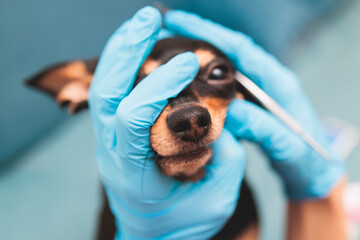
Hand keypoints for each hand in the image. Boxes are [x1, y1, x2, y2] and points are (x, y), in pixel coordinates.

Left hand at [89, 7, 245, 238]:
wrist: (151, 237)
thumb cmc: (182, 223)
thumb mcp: (215, 199)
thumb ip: (227, 159)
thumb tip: (229, 120)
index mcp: (134, 173)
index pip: (133, 119)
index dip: (158, 86)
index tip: (187, 63)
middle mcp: (114, 153)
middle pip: (105, 94)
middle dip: (126, 51)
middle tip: (149, 19)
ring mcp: (109, 142)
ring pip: (102, 89)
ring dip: (121, 51)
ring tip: (142, 23)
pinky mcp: (115, 134)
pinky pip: (111, 94)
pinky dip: (123, 66)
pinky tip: (138, 48)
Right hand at [164, 10, 345, 199]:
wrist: (312, 169)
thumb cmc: (304, 159)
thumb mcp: (286, 146)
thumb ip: (262, 127)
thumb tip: (229, 112)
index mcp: (277, 82)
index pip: (240, 49)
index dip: (210, 33)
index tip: (180, 22)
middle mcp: (265, 81)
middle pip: (228, 52)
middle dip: (198, 39)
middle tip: (166, 33)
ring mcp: (256, 92)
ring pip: (222, 69)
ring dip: (198, 60)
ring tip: (168, 55)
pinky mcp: (249, 104)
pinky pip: (222, 88)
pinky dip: (203, 82)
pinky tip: (185, 84)